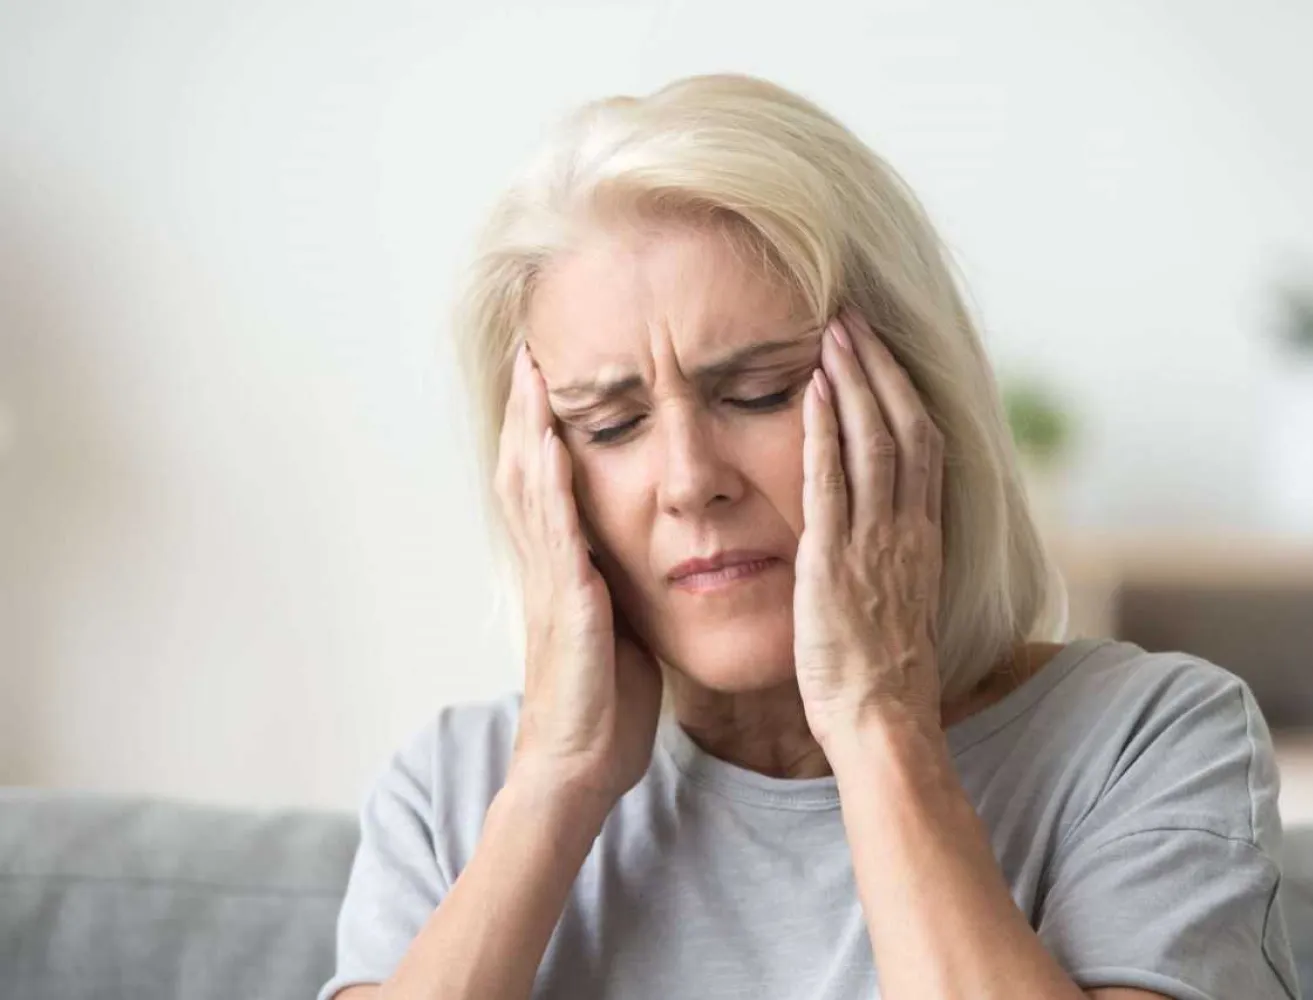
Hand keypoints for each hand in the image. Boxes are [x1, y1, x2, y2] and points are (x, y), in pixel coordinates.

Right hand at [492, 343, 662, 804]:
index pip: (545, 484)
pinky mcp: (568, 603)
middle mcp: (547, 567)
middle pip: (525, 470)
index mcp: (562, 571)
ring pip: (530, 488)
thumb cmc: (604, 705)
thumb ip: (616, 587)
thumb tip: (636, 560)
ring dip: (530, 427)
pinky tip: (555, 441)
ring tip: (533, 373)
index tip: (549, 381)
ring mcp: (551, 581)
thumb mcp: (615, 630)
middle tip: (529, 353)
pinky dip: (551, 482)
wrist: (580, 765)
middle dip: (527, 411)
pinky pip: (556, 530)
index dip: (542, 430)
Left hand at [793, 308, 945, 751]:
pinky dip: (823, 430)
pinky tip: (810, 391)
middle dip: (880, 367)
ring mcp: (875, 541)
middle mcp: (907, 528)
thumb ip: (894, 556)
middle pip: (905, 425)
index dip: (903, 391)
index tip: (881, 353)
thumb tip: (884, 529)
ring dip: (853, 381)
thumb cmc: (885, 673)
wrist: (883, 718)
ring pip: (874, 440)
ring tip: (834, 333)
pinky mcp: (834, 559)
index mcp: (924, 536)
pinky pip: (831, 481)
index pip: (924, 443)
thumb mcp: (901, 601)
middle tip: (854, 319)